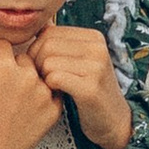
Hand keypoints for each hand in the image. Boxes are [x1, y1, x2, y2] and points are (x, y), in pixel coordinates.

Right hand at [0, 34, 63, 148]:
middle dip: (16, 67)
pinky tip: (27, 110)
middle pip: (25, 58)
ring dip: (31, 81)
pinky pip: (51, 92)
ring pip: (40, 74)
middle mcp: (26, 77)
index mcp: (2, 67)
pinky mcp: (54, 110)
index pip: (4, 45)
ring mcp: (43, 93)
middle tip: (5, 89)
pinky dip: (42, 97)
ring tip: (16, 101)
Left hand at [33, 25, 132, 148]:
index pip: (48, 32)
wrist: (113, 120)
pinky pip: (54, 78)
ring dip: (43, 77)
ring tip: (52, 86)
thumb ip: (60, 43)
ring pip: (48, 62)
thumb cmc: (89, 89)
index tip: (39, 66)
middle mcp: (97, 48)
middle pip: (46, 45)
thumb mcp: (79, 60)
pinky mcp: (91, 87)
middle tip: (42, 79)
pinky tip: (57, 93)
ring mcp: (96, 67)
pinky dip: (49, 87)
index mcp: (93, 37)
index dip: (35, 50)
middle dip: (36, 64)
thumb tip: (36, 28)